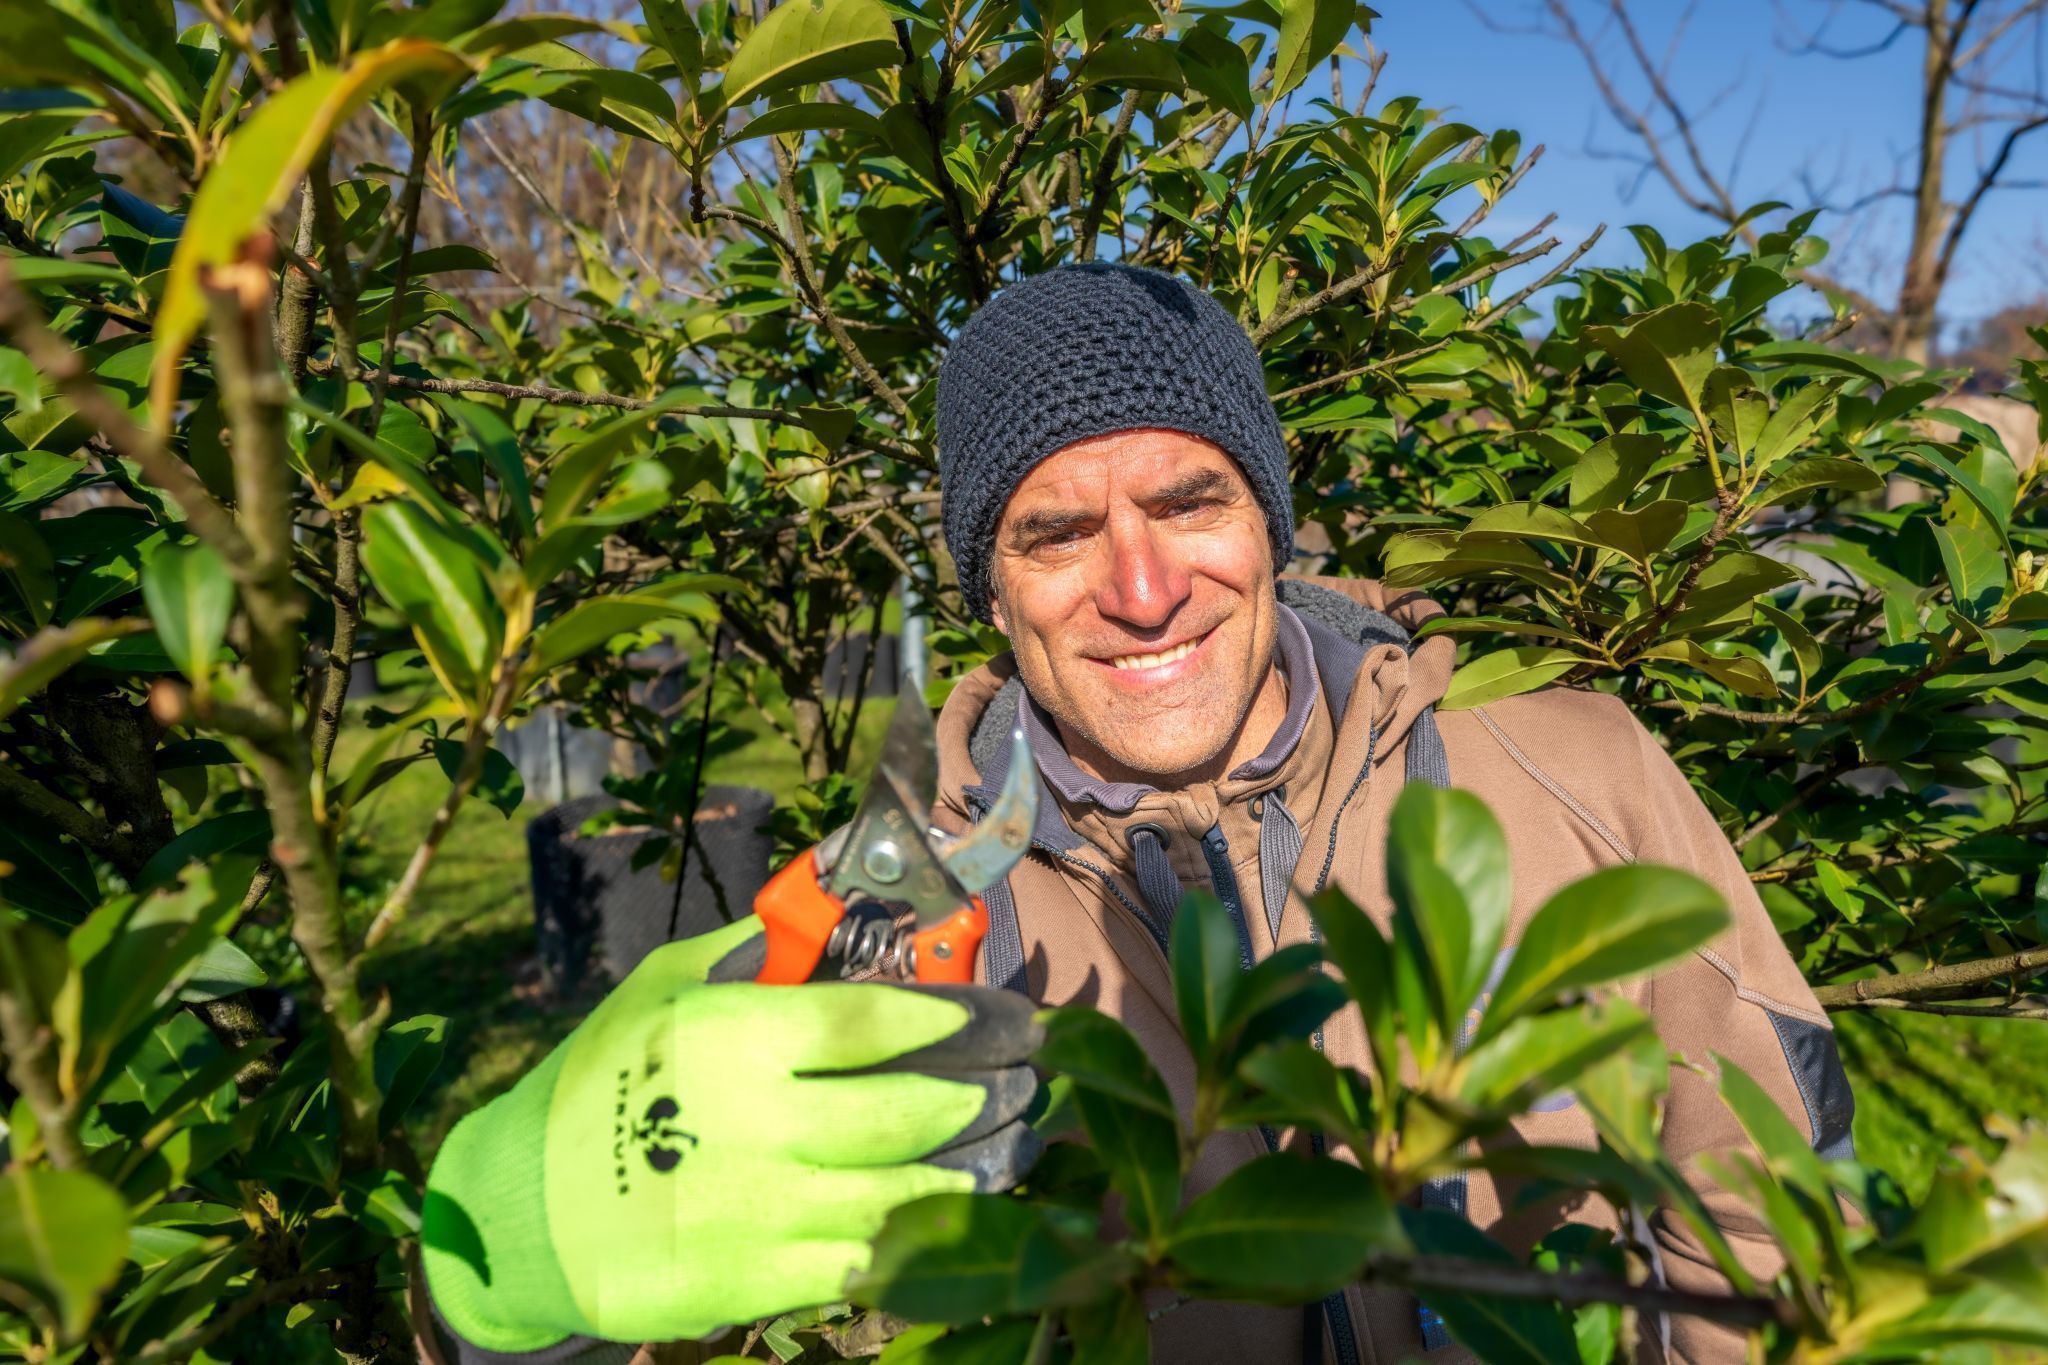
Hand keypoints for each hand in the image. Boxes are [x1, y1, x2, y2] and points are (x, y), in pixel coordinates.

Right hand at [420, 917, 1042, 1352]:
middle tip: (1026, 1081)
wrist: (523, 1212)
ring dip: (976, 1170)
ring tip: (1016, 1146)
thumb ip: (749, 951)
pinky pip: (867, 1264)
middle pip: (909, 1111)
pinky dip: (922, 1240)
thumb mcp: (659, 990)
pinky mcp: (760, 1281)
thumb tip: (823, 908)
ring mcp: (764, 1211)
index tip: (997, 1017)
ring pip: (905, 1194)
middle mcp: (758, 1125)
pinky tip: (958, 1218)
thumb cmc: (596, 1085)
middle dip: (983, 1094)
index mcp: (735, 1041)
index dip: (952, 1016)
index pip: (873, 1022)